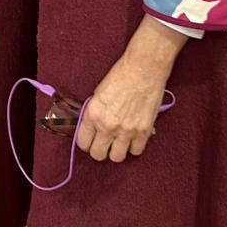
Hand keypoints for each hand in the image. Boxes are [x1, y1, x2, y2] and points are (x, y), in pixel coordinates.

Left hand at [76, 17, 184, 163]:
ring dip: (117, 150)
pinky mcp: (143, 131)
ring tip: (119, 141)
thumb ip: (94, 114)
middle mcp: (107, 126)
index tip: (90, 140)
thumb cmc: (120, 76)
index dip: (86, 143)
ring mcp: (126, 131)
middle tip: (104, 143)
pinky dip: (134, 146)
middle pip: (98, 154)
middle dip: (100, 150)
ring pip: (117, 157)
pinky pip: (136, 151)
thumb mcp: (98, 94)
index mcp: (93, 114)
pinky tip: (133, 137)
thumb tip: (91, 128)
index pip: (83, 143)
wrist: (143, 69)